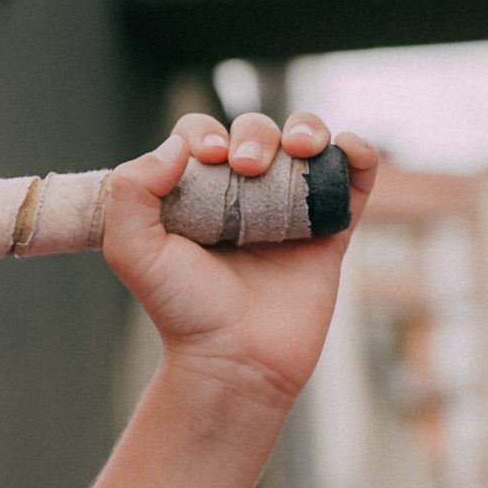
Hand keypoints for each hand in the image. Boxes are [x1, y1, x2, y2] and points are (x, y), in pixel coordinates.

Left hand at [101, 111, 379, 412]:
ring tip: (299, 148)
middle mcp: (241, 196)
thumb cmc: (182, 310)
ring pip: (306, 144)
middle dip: (255, 135)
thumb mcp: (133, 250)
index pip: (201, 137)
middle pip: (256, 133)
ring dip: (307, 129)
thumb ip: (131, 192)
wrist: (236, 358)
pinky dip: (356, 152)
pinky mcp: (331, 230)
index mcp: (194, 195)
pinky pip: (354, 178)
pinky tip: (343, 150)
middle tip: (246, 167)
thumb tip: (175, 145)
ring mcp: (289, 211)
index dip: (206, 133)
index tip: (209, 157)